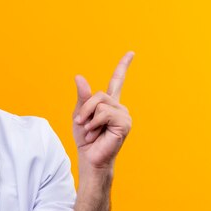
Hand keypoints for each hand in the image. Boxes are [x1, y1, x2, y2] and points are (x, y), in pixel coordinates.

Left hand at [73, 52, 133, 168]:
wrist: (89, 158)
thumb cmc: (86, 139)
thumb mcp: (79, 114)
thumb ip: (82, 97)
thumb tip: (79, 76)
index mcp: (109, 104)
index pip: (117, 81)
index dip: (123, 66)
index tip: (131, 53)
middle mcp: (119, 107)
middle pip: (98, 94)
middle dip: (85, 109)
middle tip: (82, 124)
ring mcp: (124, 115)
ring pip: (100, 103)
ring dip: (89, 118)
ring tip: (91, 131)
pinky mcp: (125, 123)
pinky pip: (104, 113)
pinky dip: (95, 123)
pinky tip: (97, 134)